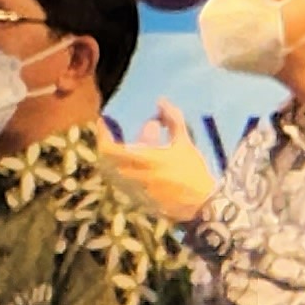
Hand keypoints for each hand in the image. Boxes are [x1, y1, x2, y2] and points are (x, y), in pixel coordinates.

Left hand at [106, 100, 217, 223]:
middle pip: (107, 161)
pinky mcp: (139, 201)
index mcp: (146, 160)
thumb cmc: (193, 170)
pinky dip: (122, 171)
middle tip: (109, 134)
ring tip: (122, 147)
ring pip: (113, 173)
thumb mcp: (184, 143)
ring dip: (113, 159)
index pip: (111, 150)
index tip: (104, 123)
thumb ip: (173, 120)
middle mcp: (136, 176)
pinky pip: (122, 183)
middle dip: (106, 146)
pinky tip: (132, 164)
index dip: (103, 136)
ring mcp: (135, 190)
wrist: (202, 203)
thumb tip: (161, 101)